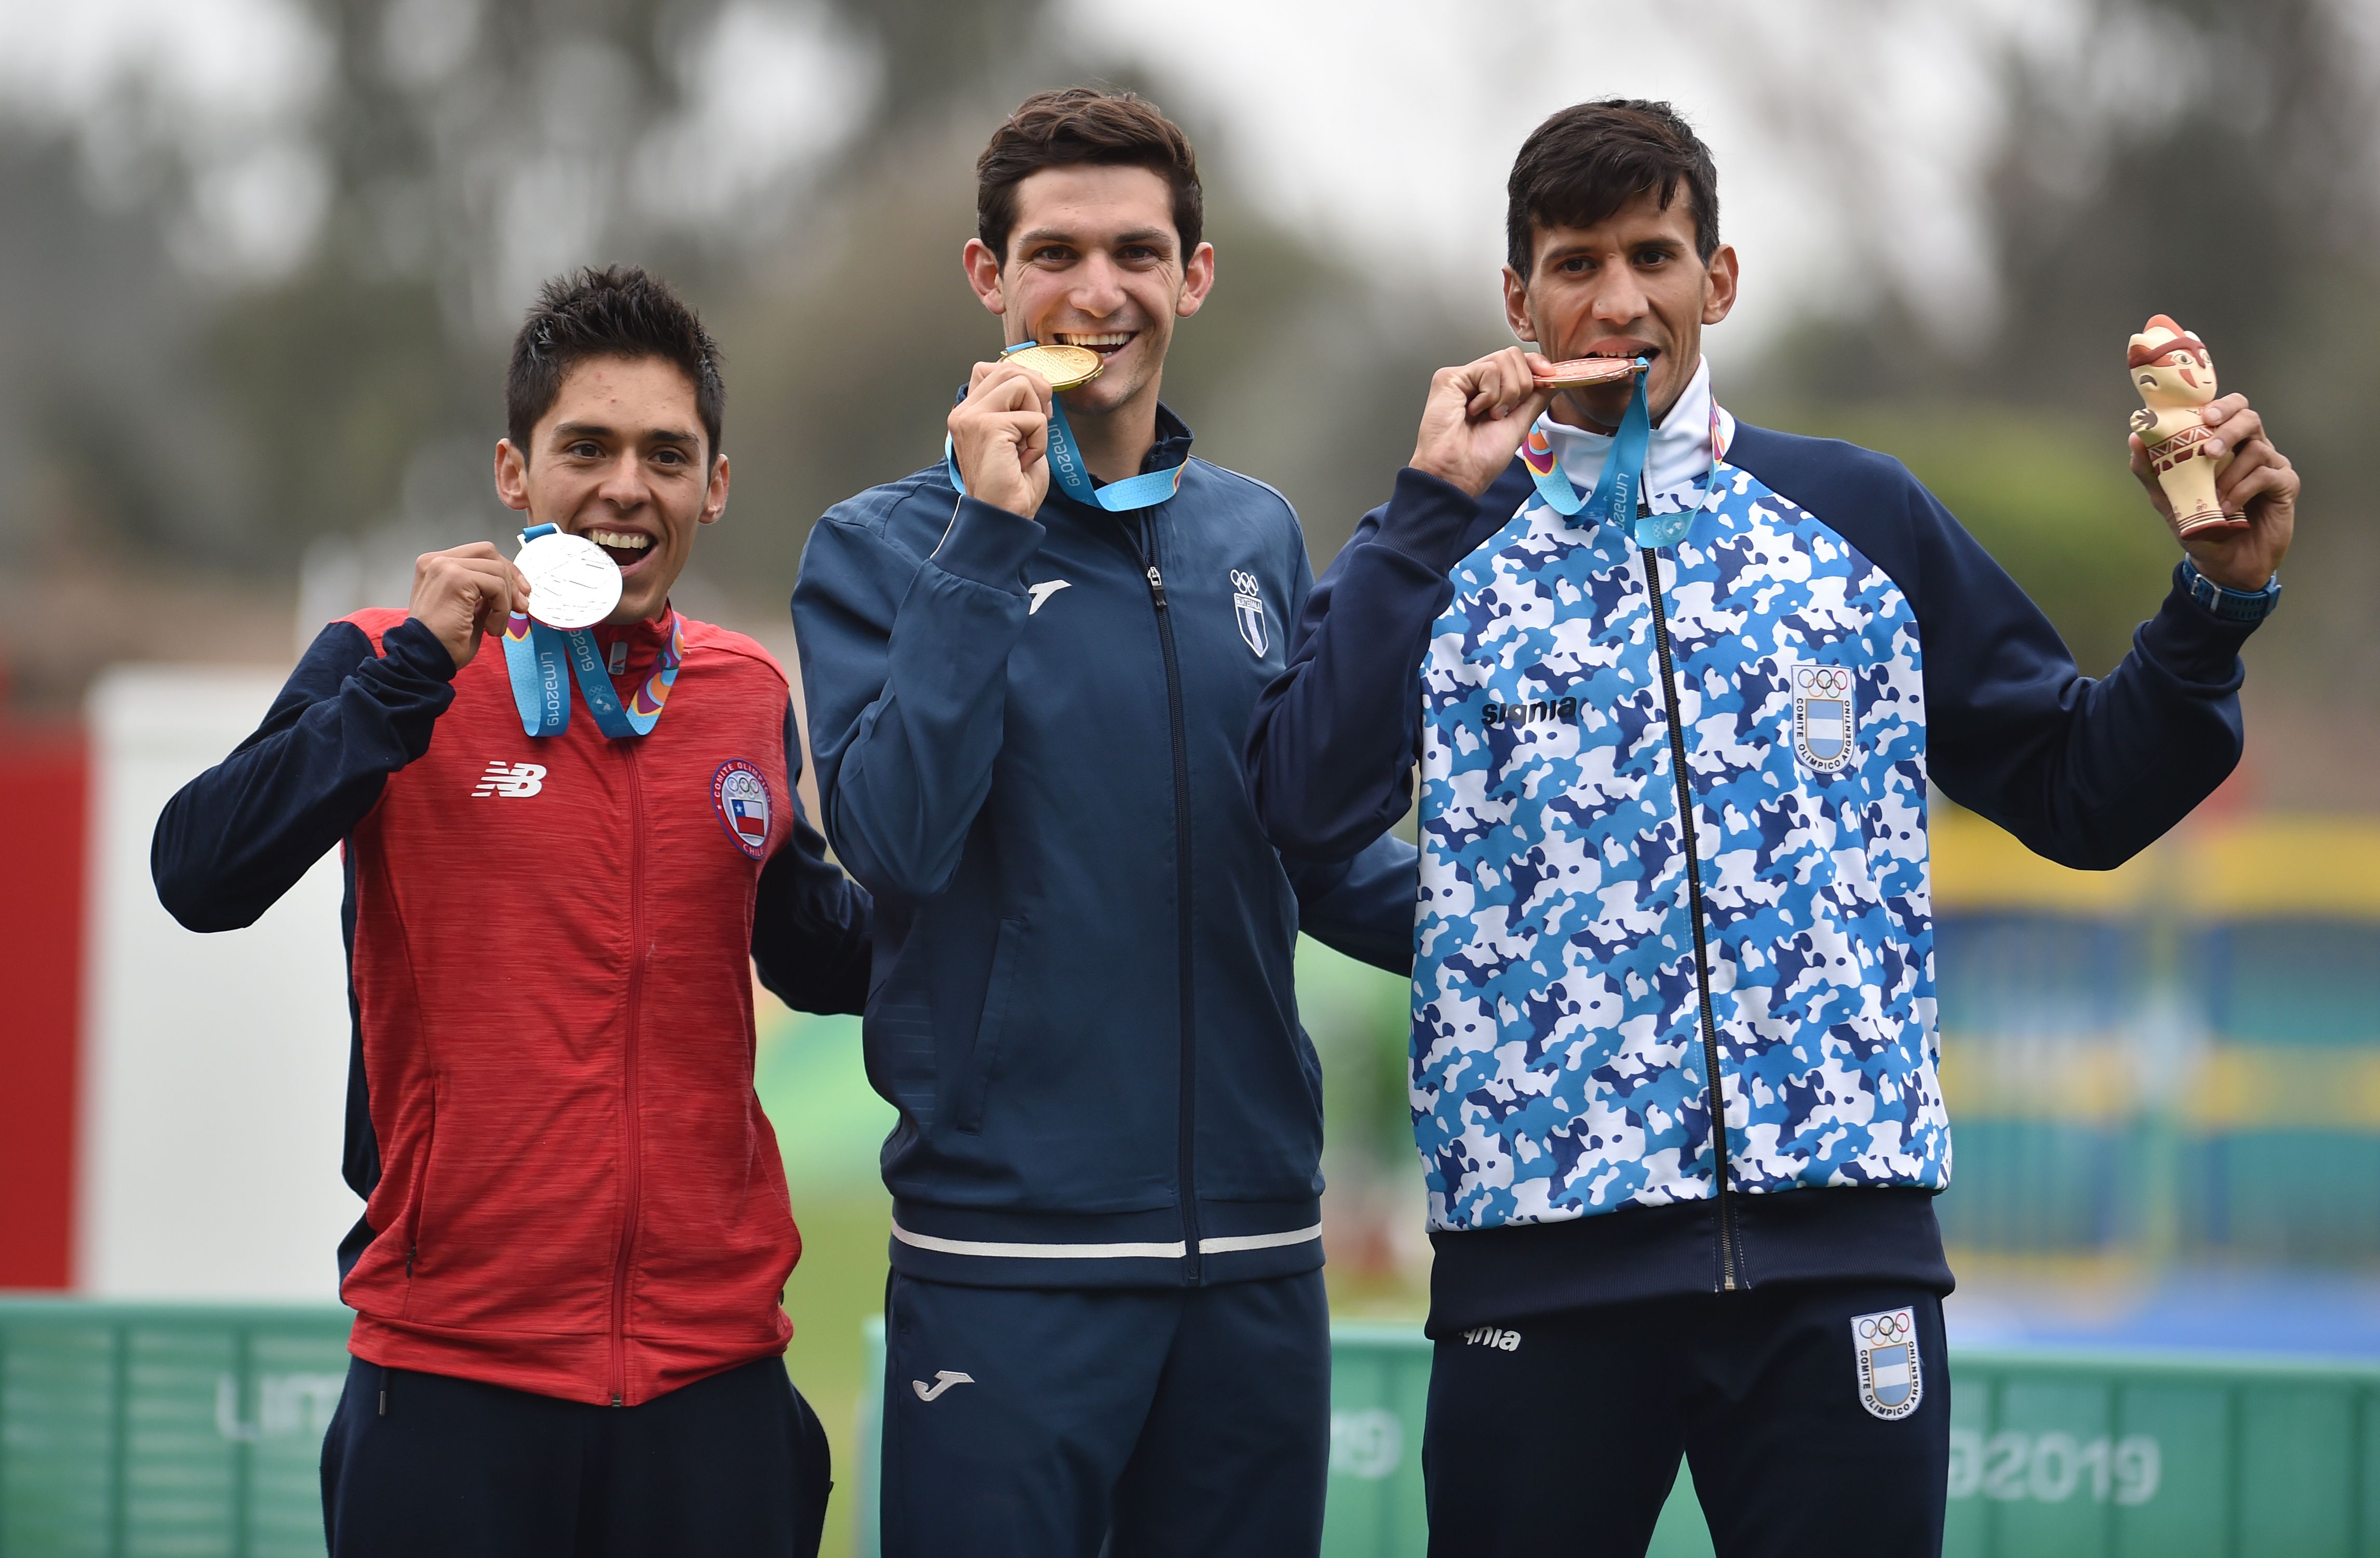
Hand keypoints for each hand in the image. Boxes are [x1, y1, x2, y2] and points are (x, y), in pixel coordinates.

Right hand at [408, 542, 528, 669]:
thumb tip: (514, 586)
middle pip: (490, 553)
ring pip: (497, 570)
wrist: (425, 660)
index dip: (506, 571)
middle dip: (512, 580)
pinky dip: (502, 609)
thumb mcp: (469, 608)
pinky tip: (491, 628)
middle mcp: (437, 561)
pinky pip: (496, 586)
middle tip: (521, 607)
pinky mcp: (456, 578)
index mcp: (437, 565)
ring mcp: (444, 566)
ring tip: (496, 627)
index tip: (521, 594)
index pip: (481, 554)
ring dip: (506, 603)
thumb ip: (484, 591)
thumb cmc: (444, 641)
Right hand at [948, 360, 1052, 517]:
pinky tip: (1025, 460)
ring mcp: (973, 418)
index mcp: (968, 413)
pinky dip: (1040, 440)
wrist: (1004, 516)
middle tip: (1039, 423)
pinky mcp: (988, 427)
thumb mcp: (1017, 436)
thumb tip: (1040, 383)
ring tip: (1027, 444)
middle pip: (1007, 369)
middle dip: (1036, 391)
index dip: (1021, 381)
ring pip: (1020, 383)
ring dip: (1037, 415)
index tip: (1033, 410)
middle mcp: (964, 412)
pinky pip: (1034, 417)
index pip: (992, 370)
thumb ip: (1018, 407)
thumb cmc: (1012, 484)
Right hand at [1409, 348, 1555, 496]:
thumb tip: (1556, 379)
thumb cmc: (1481, 459)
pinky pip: (1488, 369)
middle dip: (1522, 385)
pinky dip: (1490, 395)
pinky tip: (1474, 412)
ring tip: (1490, 415)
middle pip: (1513, 355)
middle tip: (1505, 412)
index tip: (1549, 378)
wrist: (1461, 473)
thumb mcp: (1520, 424)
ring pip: (1503, 359)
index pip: (1517, 361)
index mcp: (1491, 391)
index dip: (1536, 365)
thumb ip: (1537, 398)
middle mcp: (1475, 381)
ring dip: (1506, 394)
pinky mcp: (1449, 377)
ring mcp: (1462, 377)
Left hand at [2128, 393, 2297, 590]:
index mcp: (2226, 445)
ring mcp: (2272, 465)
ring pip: (2257, 448)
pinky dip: (2243, 490)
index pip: (2229, 409)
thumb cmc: (2201, 527)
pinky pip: (2266, 475)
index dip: (2220, 405)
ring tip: (2215, 497)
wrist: (2225, 563)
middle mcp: (2251, 449)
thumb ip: (2152, 470)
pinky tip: (2229, 507)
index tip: (2203, 416)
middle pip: (2249, 417)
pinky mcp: (2285, 484)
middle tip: (2209, 451)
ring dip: (2230, 472)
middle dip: (2228, 429)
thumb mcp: (2169, 499)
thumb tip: (2135, 438)